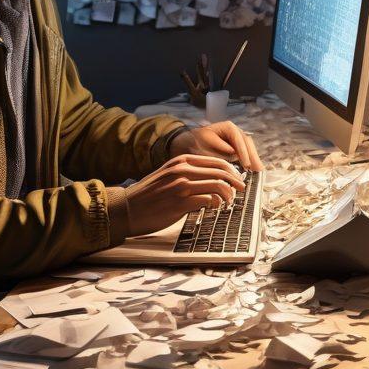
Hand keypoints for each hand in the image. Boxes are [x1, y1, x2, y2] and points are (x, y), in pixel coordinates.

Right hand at [123, 154, 245, 236]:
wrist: (127, 208)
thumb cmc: (148, 194)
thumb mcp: (168, 174)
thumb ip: (187, 173)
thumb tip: (211, 180)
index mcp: (181, 160)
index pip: (215, 160)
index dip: (231, 170)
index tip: (237, 179)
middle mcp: (182, 169)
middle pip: (220, 171)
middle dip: (235, 181)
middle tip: (241, 189)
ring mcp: (182, 185)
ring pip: (218, 185)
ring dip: (227, 195)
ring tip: (227, 202)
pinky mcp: (181, 202)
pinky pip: (208, 201)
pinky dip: (215, 205)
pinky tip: (214, 208)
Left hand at [169, 122, 261, 171]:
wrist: (189, 144)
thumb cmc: (195, 144)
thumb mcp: (204, 145)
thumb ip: (218, 149)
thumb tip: (233, 152)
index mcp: (228, 127)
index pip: (239, 139)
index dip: (243, 152)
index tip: (246, 165)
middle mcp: (236, 131)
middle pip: (248, 143)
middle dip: (253, 157)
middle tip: (258, 171)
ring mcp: (238, 139)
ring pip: (249, 148)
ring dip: (254, 160)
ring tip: (259, 173)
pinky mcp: (238, 148)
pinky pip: (246, 153)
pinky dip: (250, 162)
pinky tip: (254, 172)